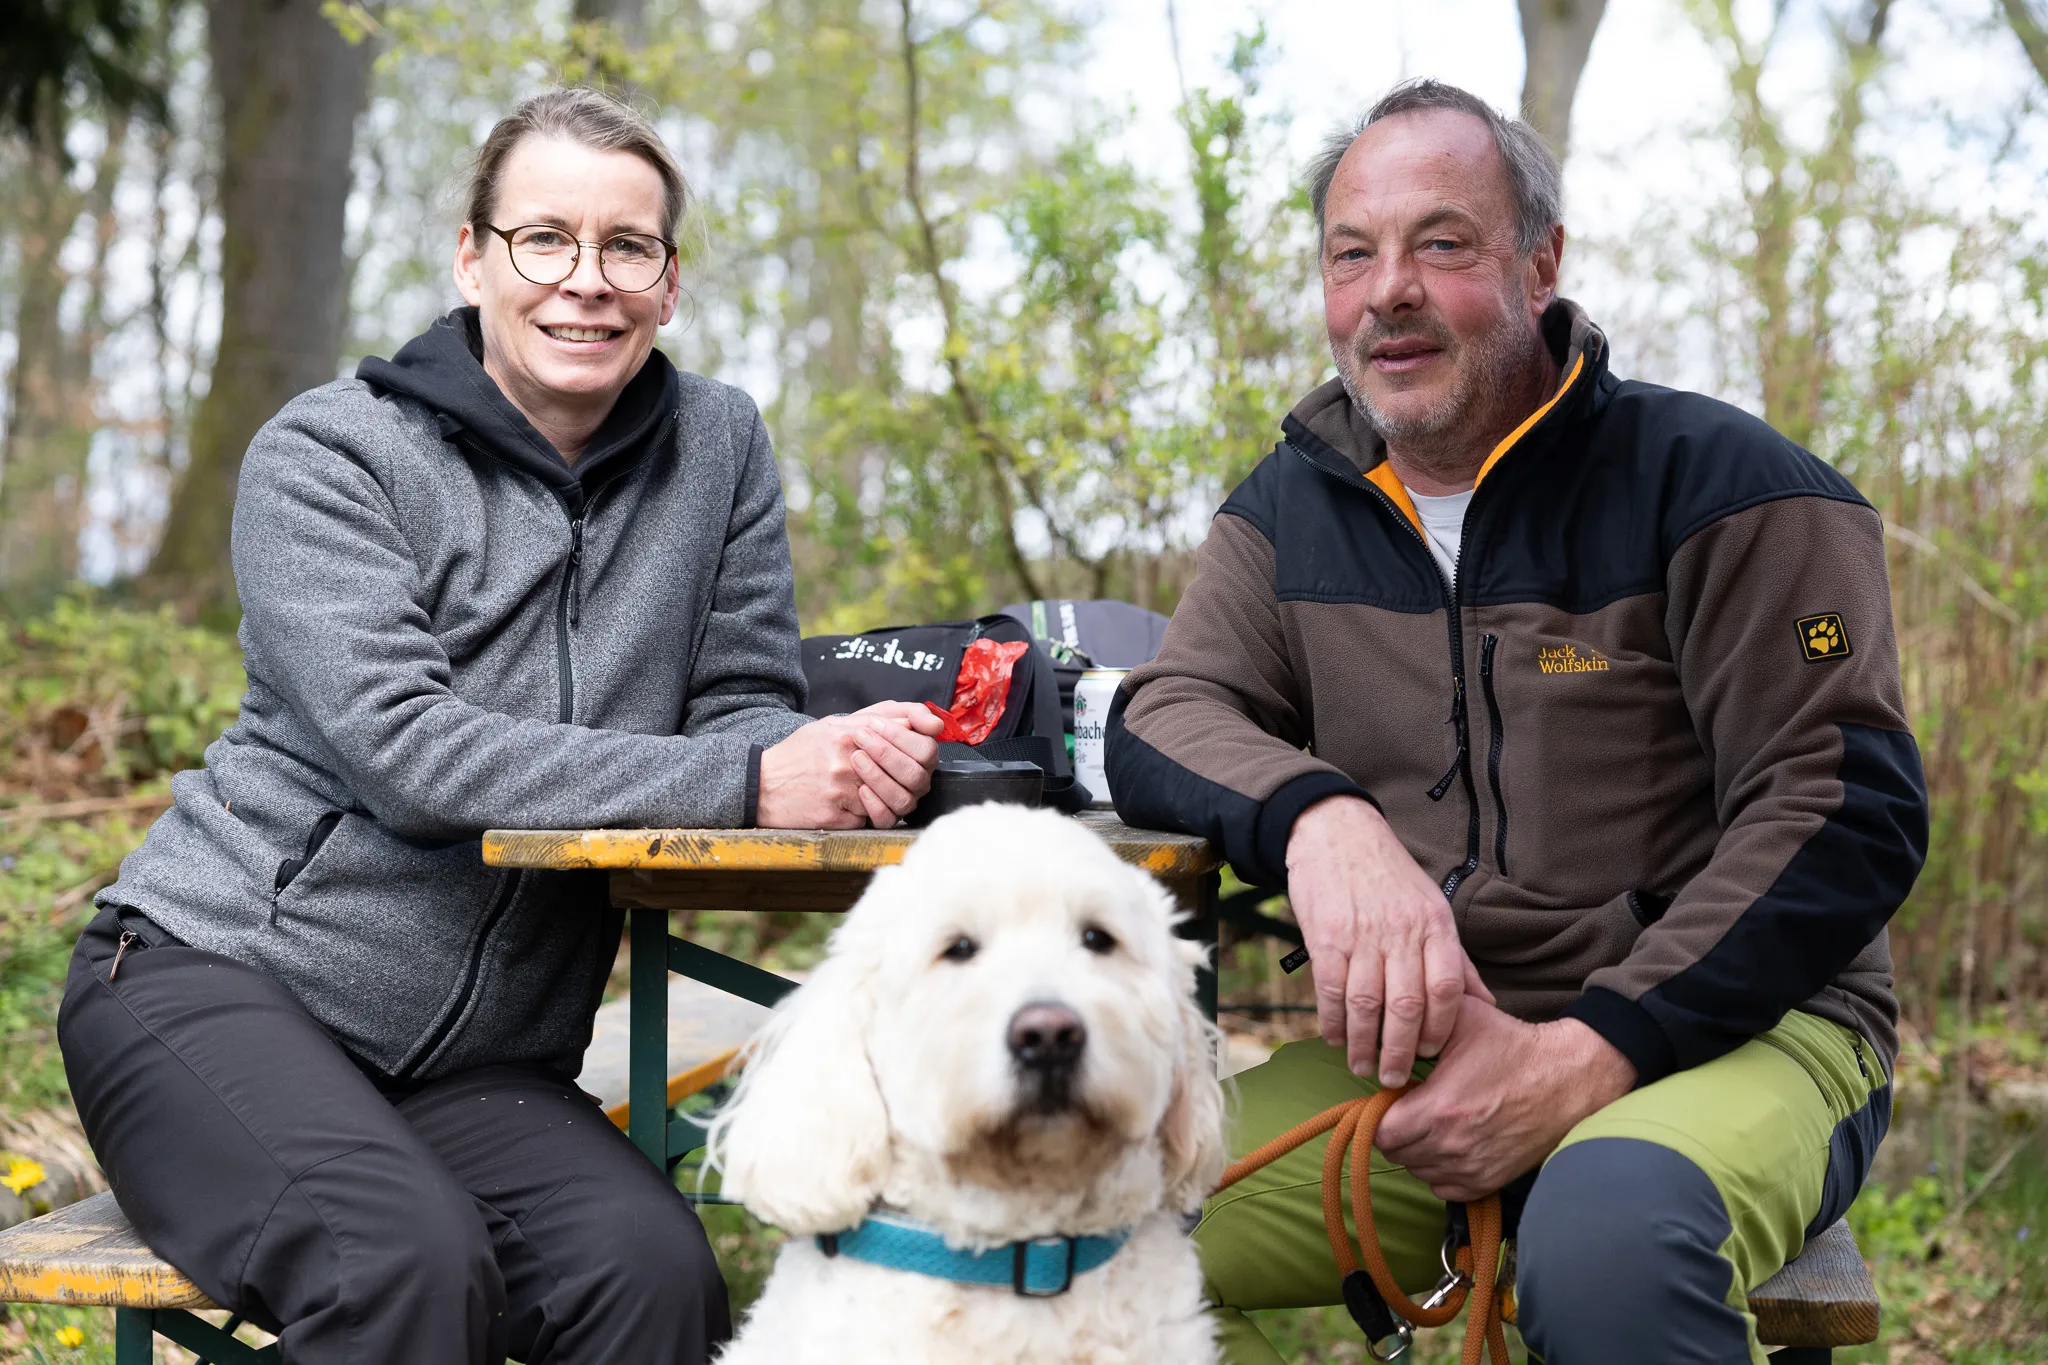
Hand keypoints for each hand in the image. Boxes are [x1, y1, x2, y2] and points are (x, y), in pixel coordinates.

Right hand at [756, 705, 941, 828]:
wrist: (760, 785)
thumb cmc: (800, 754)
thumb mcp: (832, 725)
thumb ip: (874, 719)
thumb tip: (921, 722)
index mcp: (848, 734)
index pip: (903, 736)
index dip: (914, 746)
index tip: (915, 751)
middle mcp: (847, 760)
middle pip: (906, 773)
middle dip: (906, 777)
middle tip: (899, 778)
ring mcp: (841, 791)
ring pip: (889, 799)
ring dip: (883, 797)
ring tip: (866, 790)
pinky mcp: (835, 818)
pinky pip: (867, 820)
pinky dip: (862, 815)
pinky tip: (843, 805)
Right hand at [1287, 795, 1492, 1085]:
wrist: (1338, 833)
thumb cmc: (1390, 877)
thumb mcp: (1433, 908)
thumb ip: (1456, 959)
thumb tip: (1487, 1003)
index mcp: (1434, 926)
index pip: (1446, 990)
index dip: (1440, 1029)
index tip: (1430, 1053)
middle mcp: (1401, 933)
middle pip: (1406, 1006)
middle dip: (1400, 1051)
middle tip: (1394, 1079)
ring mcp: (1361, 935)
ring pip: (1366, 1005)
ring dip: (1363, 1044)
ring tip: (1362, 1066)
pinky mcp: (1325, 936)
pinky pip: (1330, 989)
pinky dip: (1333, 1020)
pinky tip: (1336, 1037)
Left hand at [1374, 998, 1635, 1201]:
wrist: (1569, 1079)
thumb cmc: (1514, 1046)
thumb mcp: (1463, 1019)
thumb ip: (1420, 1019)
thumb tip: (1386, 1023)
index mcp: (1439, 1108)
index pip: (1380, 1131)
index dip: (1379, 1113)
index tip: (1392, 1098)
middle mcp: (1452, 1146)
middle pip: (1396, 1153)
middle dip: (1396, 1130)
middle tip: (1411, 1107)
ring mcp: (1472, 1168)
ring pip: (1418, 1170)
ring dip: (1416, 1150)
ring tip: (1433, 1122)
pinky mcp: (1490, 1181)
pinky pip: (1443, 1188)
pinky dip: (1439, 1170)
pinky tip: (1450, 1144)